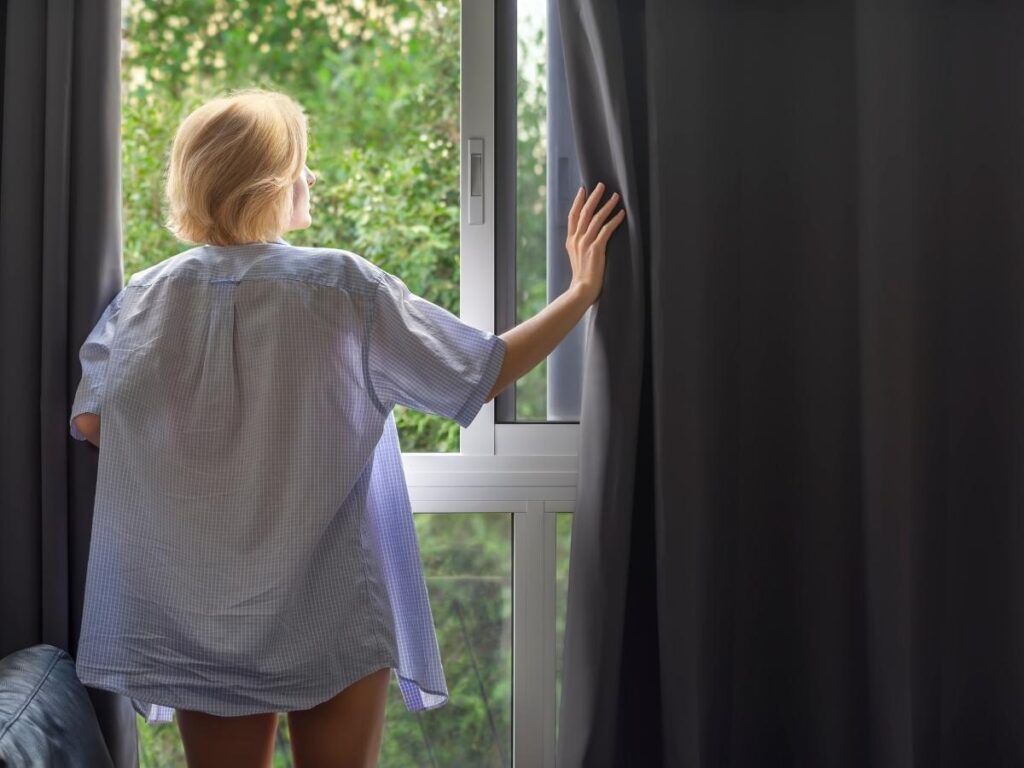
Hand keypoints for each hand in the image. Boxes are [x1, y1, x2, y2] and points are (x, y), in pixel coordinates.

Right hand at [566, 181, 626, 304]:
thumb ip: (580, 244)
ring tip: (616, 196)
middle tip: (601, 185)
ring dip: (607, 206)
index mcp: (570, 241)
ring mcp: (585, 244)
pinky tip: (622, 214)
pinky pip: (606, 230)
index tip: (583, 190)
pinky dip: (614, 221)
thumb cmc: (582, 276)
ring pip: (596, 218)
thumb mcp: (577, 257)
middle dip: (593, 197)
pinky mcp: (596, 249)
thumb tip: (588, 235)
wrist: (582, 290)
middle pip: (584, 212)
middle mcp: (576, 239)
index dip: (578, 201)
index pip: (573, 216)